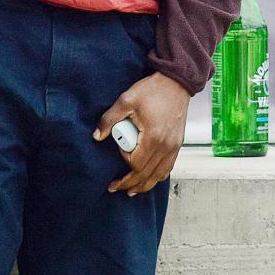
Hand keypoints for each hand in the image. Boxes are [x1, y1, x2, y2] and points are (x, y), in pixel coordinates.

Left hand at [93, 71, 189, 195]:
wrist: (176, 83)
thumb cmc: (153, 90)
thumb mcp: (126, 100)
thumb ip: (110, 118)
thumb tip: (97, 136)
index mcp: (153, 138)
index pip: (135, 162)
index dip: (124, 160)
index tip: (119, 149)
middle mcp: (166, 147)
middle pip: (146, 175)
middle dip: (129, 183)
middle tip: (114, 187)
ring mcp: (174, 147)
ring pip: (158, 176)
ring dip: (144, 185)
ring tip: (131, 191)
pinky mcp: (177, 144)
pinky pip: (168, 168)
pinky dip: (157, 177)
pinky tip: (150, 179)